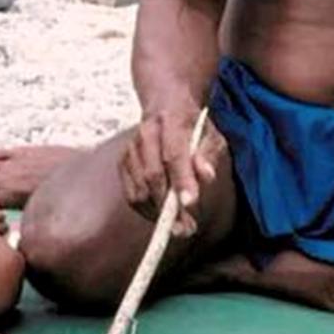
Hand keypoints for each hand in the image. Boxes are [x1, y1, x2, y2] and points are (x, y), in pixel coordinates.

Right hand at [119, 108, 223, 236]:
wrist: (165, 106)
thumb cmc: (192, 126)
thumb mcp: (211, 135)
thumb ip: (209, 155)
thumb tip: (206, 177)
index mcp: (172, 122)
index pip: (174, 154)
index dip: (182, 180)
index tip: (190, 204)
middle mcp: (146, 134)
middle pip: (153, 176)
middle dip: (170, 207)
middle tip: (188, 228)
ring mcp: (131, 149)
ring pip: (139, 190)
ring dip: (158, 213)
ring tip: (178, 225)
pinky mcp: (123, 162)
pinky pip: (131, 195)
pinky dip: (147, 210)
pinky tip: (162, 213)